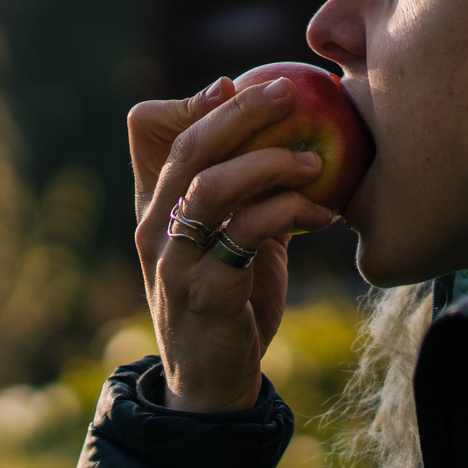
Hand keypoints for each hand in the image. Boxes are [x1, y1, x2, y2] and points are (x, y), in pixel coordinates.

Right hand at [129, 75, 337, 411]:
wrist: (213, 384)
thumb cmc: (232, 303)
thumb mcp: (233, 240)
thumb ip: (248, 194)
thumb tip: (290, 135)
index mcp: (154, 206)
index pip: (145, 130)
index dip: (189, 101)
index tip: (234, 84)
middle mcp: (153, 227)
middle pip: (187, 147)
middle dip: (240, 111)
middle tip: (290, 90)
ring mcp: (175, 261)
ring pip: (210, 186)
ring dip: (268, 163)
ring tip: (315, 161)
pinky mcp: (206, 293)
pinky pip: (244, 235)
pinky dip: (288, 213)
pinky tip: (323, 215)